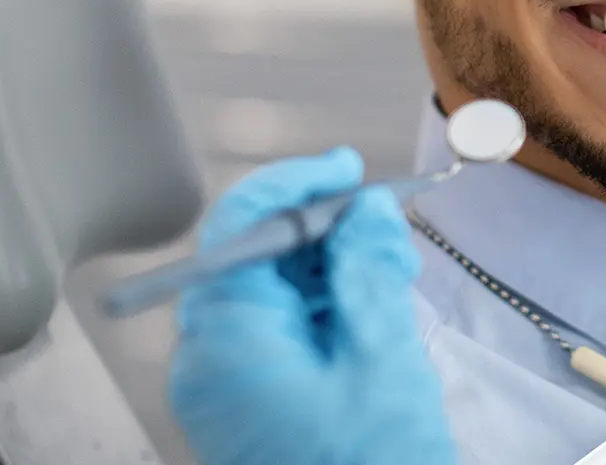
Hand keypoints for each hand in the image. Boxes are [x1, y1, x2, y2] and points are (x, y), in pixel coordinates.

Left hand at [168, 148, 455, 464]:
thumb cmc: (370, 464)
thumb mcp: (381, 356)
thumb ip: (368, 270)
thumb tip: (364, 207)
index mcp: (227, 342)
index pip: (241, 228)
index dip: (296, 185)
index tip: (348, 169)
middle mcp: (211, 358)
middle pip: (256, 255)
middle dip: (325, 232)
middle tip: (389, 231)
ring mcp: (228, 382)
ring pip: (275, 288)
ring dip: (334, 268)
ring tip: (394, 277)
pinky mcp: (252, 399)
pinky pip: (283, 327)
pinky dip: (329, 306)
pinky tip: (376, 309)